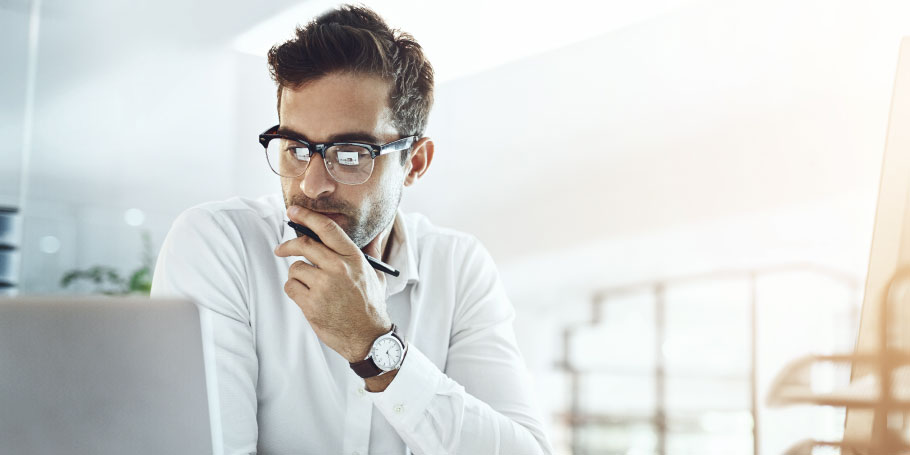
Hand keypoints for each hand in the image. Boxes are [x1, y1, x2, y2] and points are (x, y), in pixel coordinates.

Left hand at [274, 205, 391, 361]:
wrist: (368, 337)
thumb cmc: (370, 306)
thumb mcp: (376, 275)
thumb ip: (370, 253)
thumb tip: (378, 233)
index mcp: (354, 258)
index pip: (327, 229)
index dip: (307, 217)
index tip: (293, 212)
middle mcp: (339, 268)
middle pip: (304, 245)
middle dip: (288, 245)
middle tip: (281, 249)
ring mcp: (324, 286)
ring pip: (295, 268)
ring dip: (298, 276)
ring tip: (311, 287)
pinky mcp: (312, 304)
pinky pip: (291, 287)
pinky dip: (295, 290)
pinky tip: (308, 298)